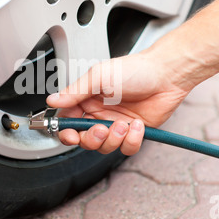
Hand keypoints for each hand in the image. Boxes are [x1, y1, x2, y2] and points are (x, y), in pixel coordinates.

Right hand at [46, 50, 193, 155]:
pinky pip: (126, 148)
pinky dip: (132, 140)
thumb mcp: (99, 77)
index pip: (68, 122)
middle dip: (91, 138)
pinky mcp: (134, 133)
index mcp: (87, 100)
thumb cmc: (135, 69)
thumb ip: (74, 92)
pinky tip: (137, 125)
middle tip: (101, 128)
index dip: (66, 132)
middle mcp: (99, 114)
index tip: (70, 134)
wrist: (166, 74)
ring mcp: (116, 124)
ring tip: (123, 124)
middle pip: (84, 140)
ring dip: (114, 139)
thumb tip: (52, 100)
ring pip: (105, 147)